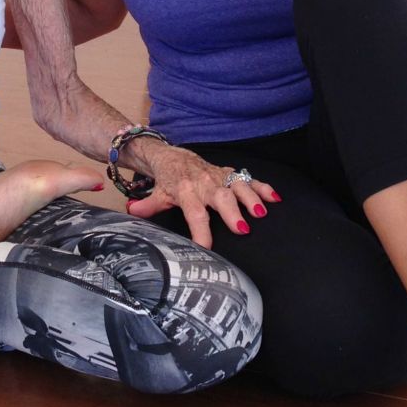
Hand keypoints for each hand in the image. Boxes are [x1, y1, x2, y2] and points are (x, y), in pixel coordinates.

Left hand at [122, 140, 279, 248]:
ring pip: (238, 185)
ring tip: (261, 212)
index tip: (206, 248)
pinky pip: (249, 179)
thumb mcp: (157, 194)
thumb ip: (147, 206)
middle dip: (232, 212)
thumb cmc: (169, 181)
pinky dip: (263, 187)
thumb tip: (131, 212)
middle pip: (220, 198)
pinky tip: (275, 199)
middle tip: (243, 228)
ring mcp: (220, 177)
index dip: (200, 232)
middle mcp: (205, 183)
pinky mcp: (230, 174)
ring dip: (251, 197)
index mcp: (186, 191)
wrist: (177, 158)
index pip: (194, 213)